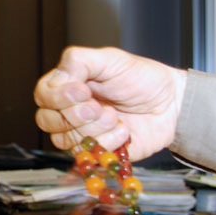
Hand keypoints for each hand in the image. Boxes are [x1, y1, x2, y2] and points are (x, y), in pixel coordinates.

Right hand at [33, 46, 186, 160]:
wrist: (172, 105)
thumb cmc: (143, 79)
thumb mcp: (110, 59)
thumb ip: (79, 60)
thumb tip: (59, 75)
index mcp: (67, 85)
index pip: (43, 95)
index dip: (59, 97)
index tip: (84, 91)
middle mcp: (68, 110)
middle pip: (47, 121)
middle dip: (77, 115)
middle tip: (101, 107)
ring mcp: (81, 132)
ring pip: (65, 140)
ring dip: (94, 129)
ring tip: (116, 117)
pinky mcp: (95, 151)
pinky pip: (87, 155)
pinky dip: (108, 143)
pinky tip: (123, 132)